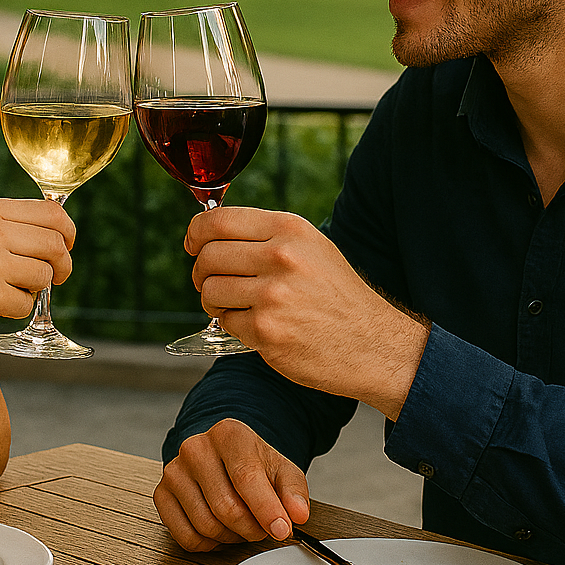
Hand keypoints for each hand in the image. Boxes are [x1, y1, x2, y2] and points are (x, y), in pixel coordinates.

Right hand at [0, 197, 74, 359]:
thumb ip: (9, 228)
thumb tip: (61, 231)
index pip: (51, 213)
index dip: (67, 234)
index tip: (65, 248)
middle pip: (55, 244)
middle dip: (61, 266)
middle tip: (54, 279)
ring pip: (44, 276)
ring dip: (33, 290)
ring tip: (5, 291)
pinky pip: (27, 305)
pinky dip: (14, 311)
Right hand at [154, 419, 309, 551]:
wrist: (224, 455)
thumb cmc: (252, 463)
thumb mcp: (281, 470)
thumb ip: (294, 491)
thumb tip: (297, 514)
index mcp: (229, 434)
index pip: (246, 478)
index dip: (266, 510)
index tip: (281, 530)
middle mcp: (196, 448)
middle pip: (226, 507)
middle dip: (251, 528)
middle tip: (262, 527)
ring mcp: (175, 471)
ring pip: (206, 525)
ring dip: (231, 536)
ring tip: (242, 525)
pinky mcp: (162, 494)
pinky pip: (186, 537)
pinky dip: (208, 543)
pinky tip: (220, 530)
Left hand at [186, 207, 425, 418]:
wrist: (372, 343)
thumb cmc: (337, 295)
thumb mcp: (311, 248)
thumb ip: (266, 236)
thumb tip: (211, 234)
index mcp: (290, 230)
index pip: (219, 220)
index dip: (196, 232)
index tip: (192, 244)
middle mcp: (280, 257)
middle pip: (208, 256)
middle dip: (201, 272)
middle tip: (211, 282)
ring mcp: (272, 295)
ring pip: (210, 290)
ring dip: (213, 301)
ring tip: (233, 306)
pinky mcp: (266, 330)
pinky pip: (226, 322)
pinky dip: (234, 325)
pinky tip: (257, 326)